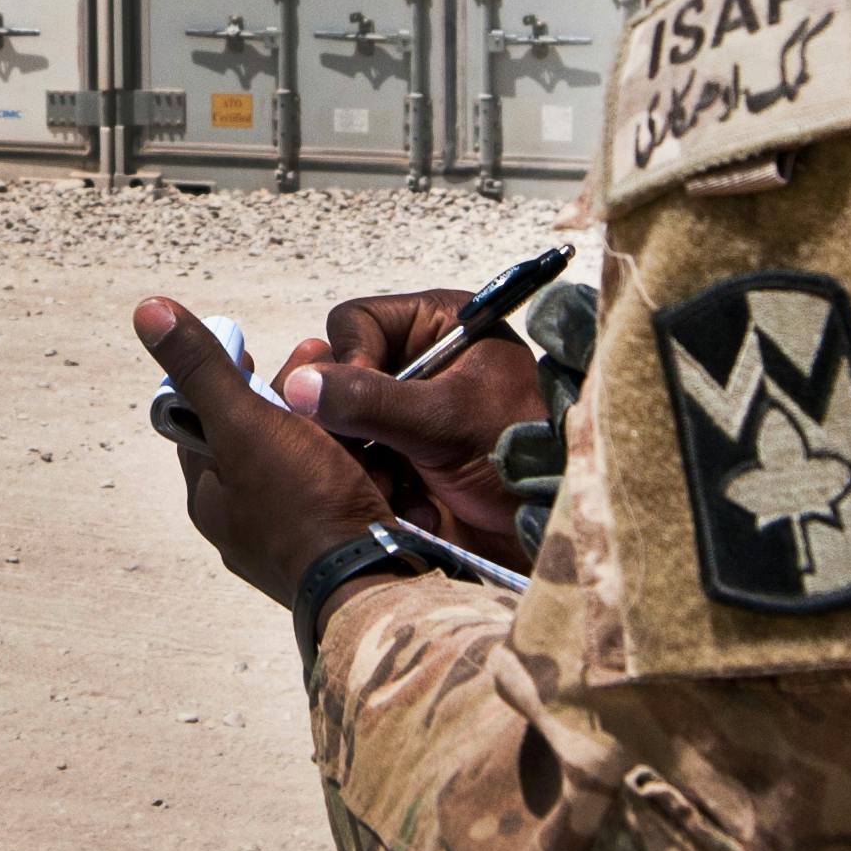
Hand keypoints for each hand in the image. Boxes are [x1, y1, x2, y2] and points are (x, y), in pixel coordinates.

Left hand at [131, 295, 391, 606]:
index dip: (229, 380)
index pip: (206, 423)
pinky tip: (378, 447)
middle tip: (321, 360)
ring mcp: (294, 541)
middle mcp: (245, 525)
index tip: (256, 354)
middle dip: (291, 397)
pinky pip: (343, 491)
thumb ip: (202, 368)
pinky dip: (358, 464)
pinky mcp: (340, 549)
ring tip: (355, 395)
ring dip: (329, 426)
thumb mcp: (244, 422)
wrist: (372, 583)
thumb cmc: (302, 505)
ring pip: (308, 463)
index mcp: (212, 499)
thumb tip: (148, 310)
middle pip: (262, 440)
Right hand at [279, 292, 541, 564]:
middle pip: (340, 374)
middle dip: (349, 423)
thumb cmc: (519, 457)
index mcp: (437, 326)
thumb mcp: (447, 422)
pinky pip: (355, 461)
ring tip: (390, 488)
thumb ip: (373, 400)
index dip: (349, 361)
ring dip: (359, 461)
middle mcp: (416, 362)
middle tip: (366, 459)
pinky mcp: (401, 456)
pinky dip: (372, 486)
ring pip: (340, 423)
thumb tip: (299, 387)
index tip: (358, 408)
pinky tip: (404, 506)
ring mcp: (406, 411)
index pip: (356, 322)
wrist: (551, 528)